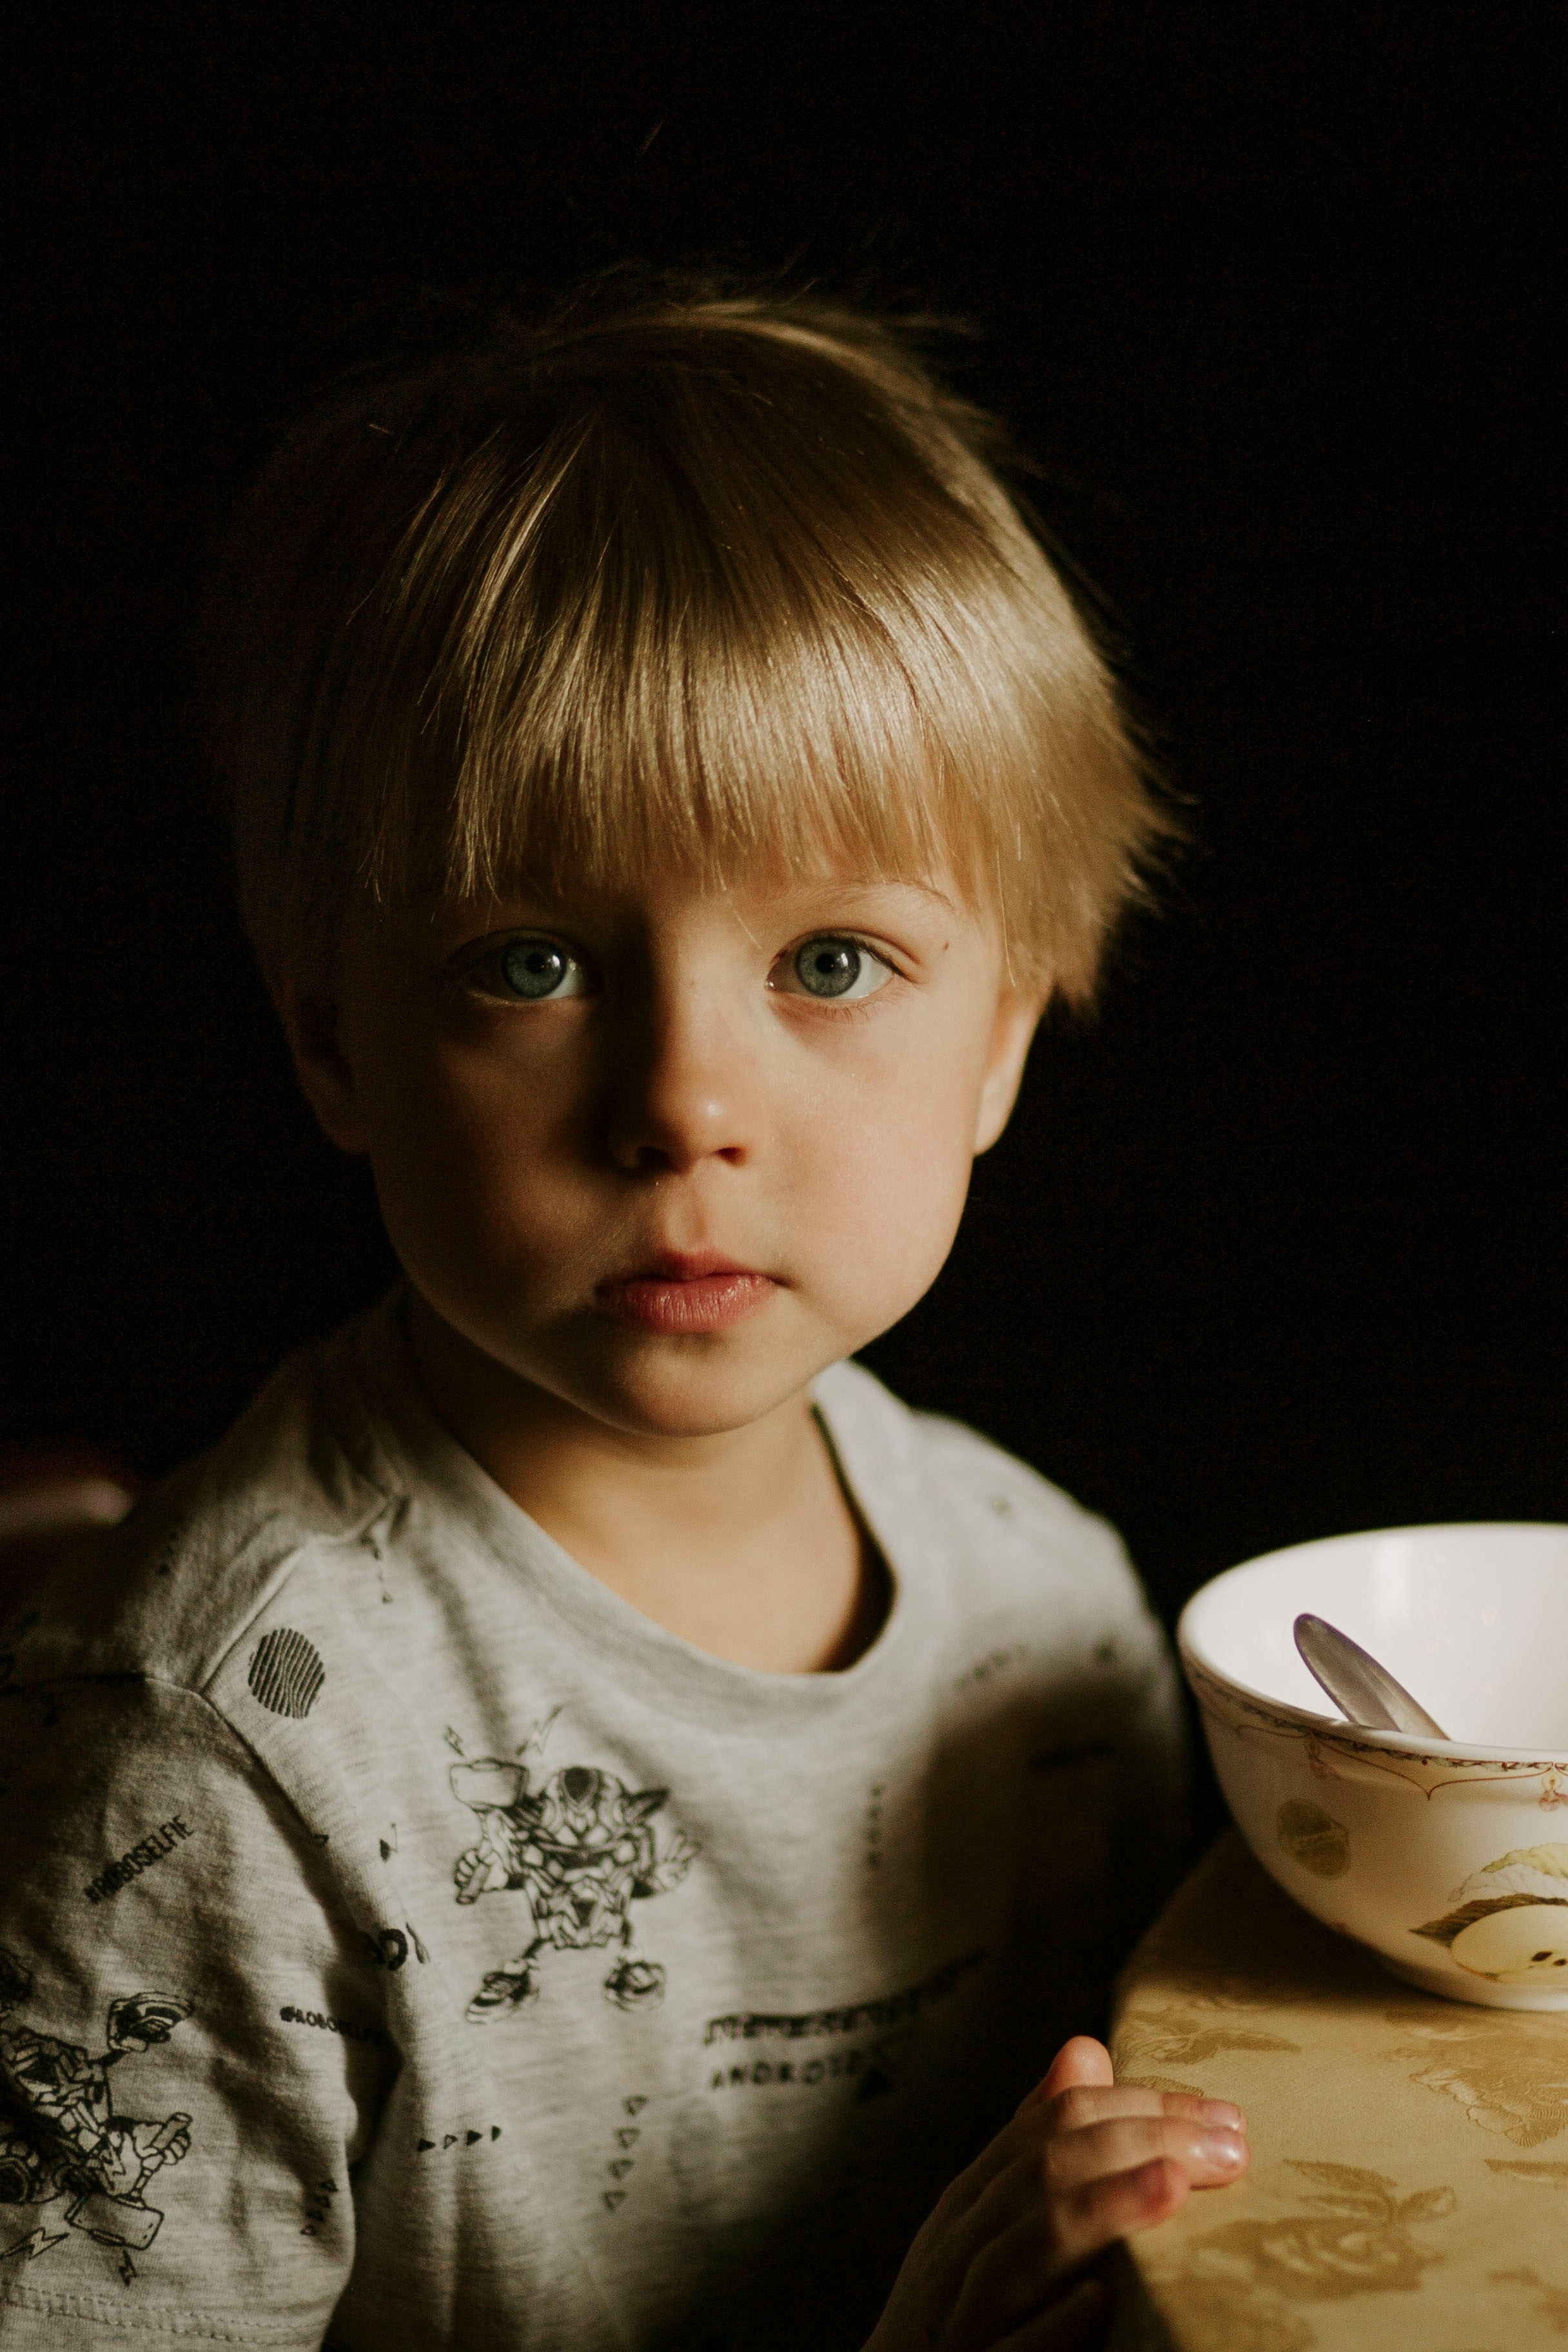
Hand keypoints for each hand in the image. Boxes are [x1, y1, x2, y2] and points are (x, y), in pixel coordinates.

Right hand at [867, 2035, 1247, 2351]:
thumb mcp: (987, 2217)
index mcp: (970, 2202)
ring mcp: (961, 2319)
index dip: (1138, 2107)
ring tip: (1172, 2186)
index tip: (1221, 2115)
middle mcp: (959, 2250)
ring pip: (1019, 2251)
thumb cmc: (958, 2306)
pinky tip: (1100, 2302)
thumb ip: (1037, 2141)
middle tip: (1229, 2147)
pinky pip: (1008, 2351)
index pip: (1050, 2125)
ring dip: (1099, 2211)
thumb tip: (1087, 2049)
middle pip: (1042, 2173)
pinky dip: (1050, 2325)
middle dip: (1139, 2144)